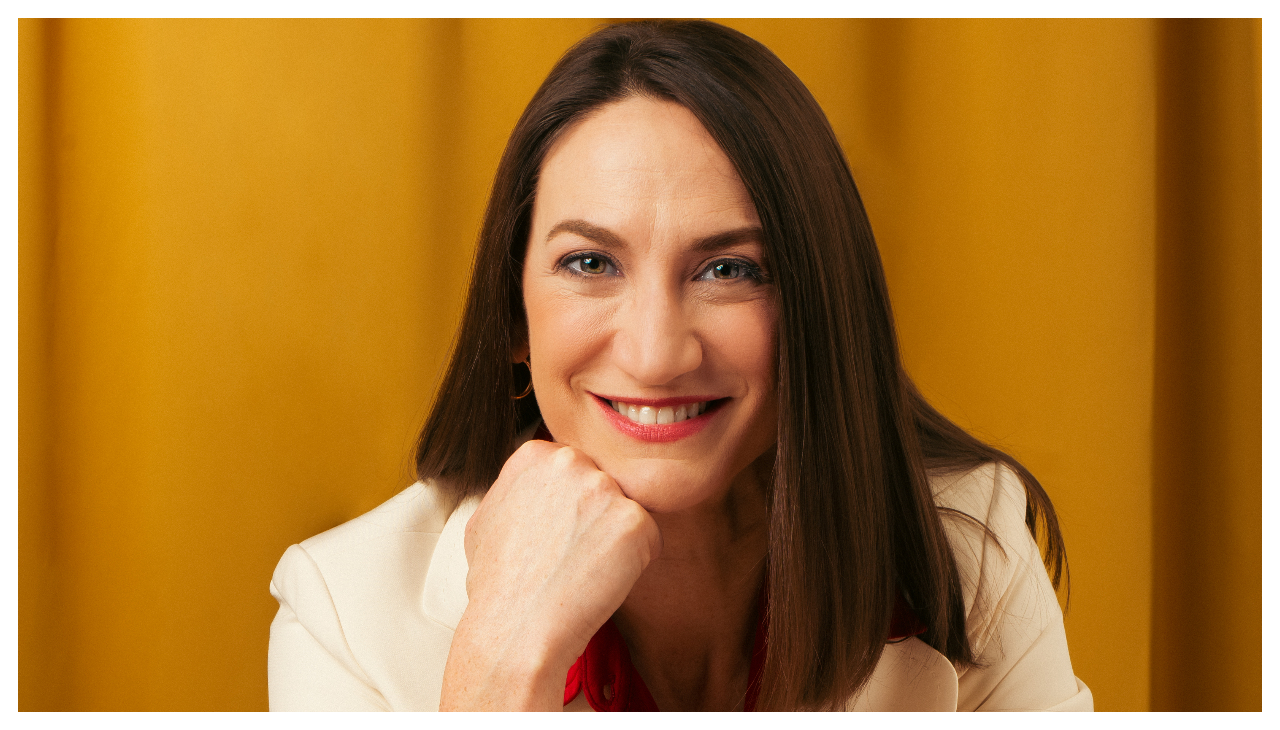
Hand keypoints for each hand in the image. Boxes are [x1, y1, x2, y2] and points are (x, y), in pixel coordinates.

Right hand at [438, 439, 662, 710]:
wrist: (514, 630)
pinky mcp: (634, 520)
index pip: (574, 471)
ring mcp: (604, 488)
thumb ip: (516, 492)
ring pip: (625, 513)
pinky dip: (634, 563)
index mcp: (535, 455)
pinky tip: (600, 581)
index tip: (550, 537)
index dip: (567, 510)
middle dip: (594, 520)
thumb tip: (530, 488)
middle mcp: (570, 461)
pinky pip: (648, 539)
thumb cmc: (497, 586)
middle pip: (602, 488)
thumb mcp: (486, 520)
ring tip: (581, 571)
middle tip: (568, 557)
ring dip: (614, 541)